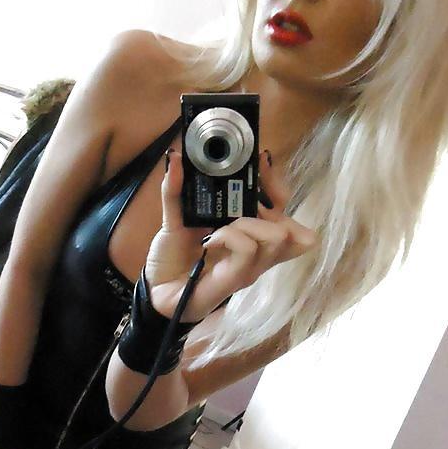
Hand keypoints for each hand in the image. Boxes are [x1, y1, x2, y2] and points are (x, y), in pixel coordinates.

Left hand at [144, 149, 319, 321]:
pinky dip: (229, 237)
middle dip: (269, 200)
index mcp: (248, 231)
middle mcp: (256, 250)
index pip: (281, 206)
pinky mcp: (235, 280)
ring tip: (218, 230)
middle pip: (289, 224)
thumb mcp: (175, 218)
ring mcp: (249, 267)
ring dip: (246, 224)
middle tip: (240, 198)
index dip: (276, 183)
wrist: (158, 291)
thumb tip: (176, 157)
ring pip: (275, 237)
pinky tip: (209, 241)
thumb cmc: (175, 257)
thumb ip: (177, 191)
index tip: (259, 159)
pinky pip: (247, 249)